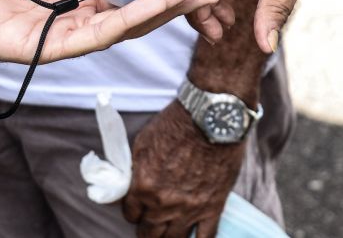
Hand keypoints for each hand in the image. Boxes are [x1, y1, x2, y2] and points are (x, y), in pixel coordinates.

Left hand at [123, 102, 243, 237]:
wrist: (210, 118)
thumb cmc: (176, 124)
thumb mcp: (143, 143)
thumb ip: (135, 170)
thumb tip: (129, 184)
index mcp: (142, 186)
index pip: (130, 214)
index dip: (133, 211)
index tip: (138, 208)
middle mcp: (162, 203)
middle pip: (148, 233)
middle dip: (147, 229)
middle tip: (151, 224)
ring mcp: (189, 208)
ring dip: (168, 237)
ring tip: (169, 232)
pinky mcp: (213, 207)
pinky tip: (192, 237)